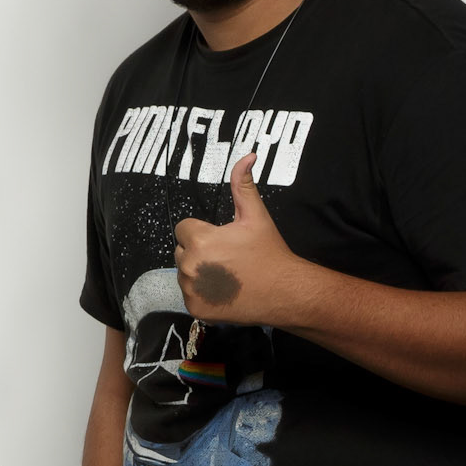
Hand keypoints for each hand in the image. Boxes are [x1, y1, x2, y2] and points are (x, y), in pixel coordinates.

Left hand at [173, 153, 305, 326]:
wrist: (283, 291)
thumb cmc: (269, 253)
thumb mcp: (255, 215)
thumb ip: (242, 186)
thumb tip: (246, 157)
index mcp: (200, 240)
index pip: (183, 229)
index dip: (201, 231)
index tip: (221, 239)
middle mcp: (190, 265)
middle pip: (182, 250)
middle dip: (199, 251)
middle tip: (226, 257)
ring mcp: (191, 289)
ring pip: (184, 273)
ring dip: (199, 272)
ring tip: (226, 274)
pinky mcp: (194, 308)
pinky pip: (189, 294)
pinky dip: (202, 293)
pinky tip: (224, 290)